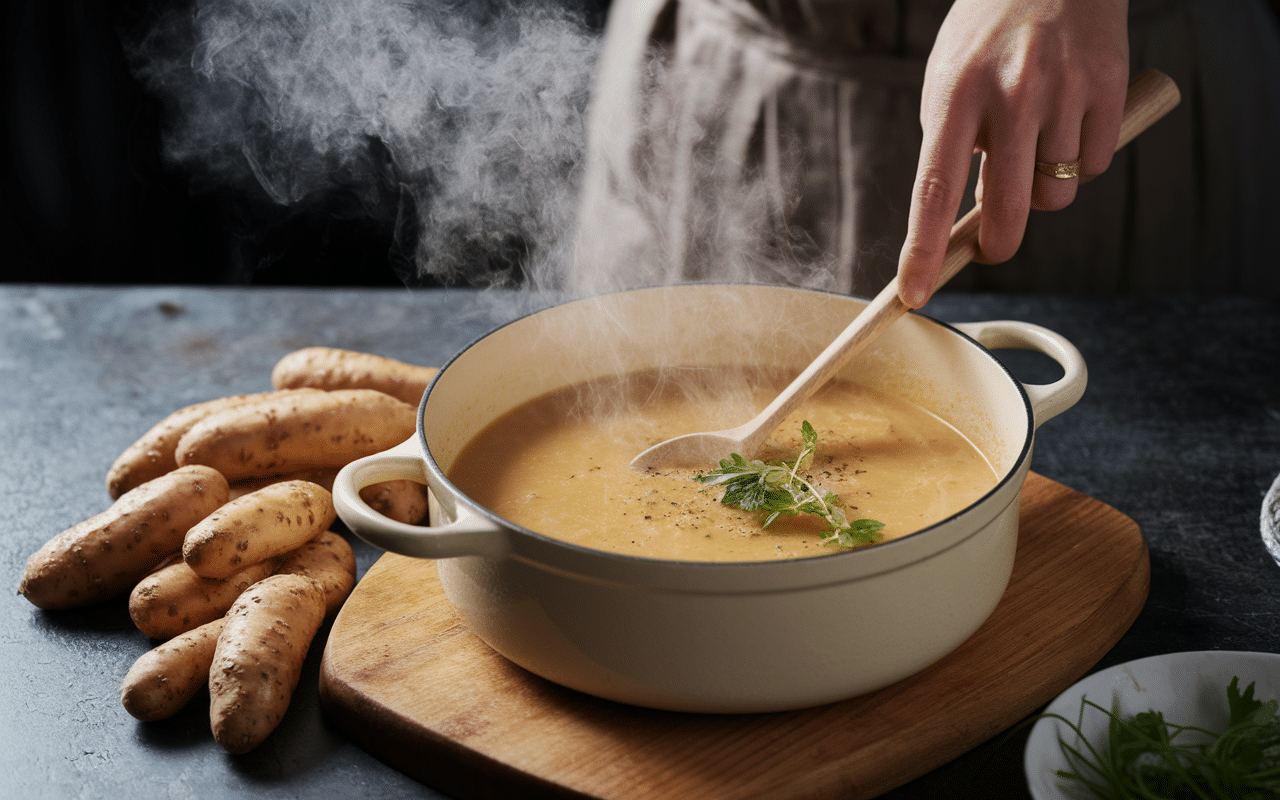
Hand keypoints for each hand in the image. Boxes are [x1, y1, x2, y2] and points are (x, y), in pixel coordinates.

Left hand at [896, 0, 1129, 307]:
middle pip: (1006, 211)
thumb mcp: (949, 84)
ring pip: (1055, 196)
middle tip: (992, 244)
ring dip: (1043, 190)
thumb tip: (966, 224)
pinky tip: (1070, 121)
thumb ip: (953, 148)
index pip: (932, 191)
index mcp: (954, 97)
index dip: (923, 250)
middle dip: (997, 243)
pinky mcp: (1110, 89)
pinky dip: (1082, 161)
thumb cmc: (987, 39)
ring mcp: (1064, 93)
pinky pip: (1096, 166)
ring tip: (1034, 142)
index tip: (914, 294)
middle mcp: (1010, 97)